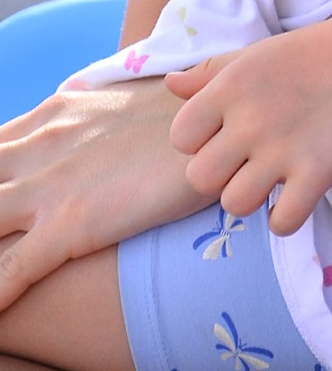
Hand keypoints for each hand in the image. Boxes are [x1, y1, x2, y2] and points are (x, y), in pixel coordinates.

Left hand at [0, 78, 199, 313]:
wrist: (222, 122)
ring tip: (2, 316)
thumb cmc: (183, 117)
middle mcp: (39, 145)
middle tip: (0, 230)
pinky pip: (11, 270)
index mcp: (51, 116)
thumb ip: (85, 121)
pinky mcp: (71, 223)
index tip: (2, 197)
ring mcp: (50, 186)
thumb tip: (74, 133)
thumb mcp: (122, 104)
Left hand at [167, 17, 331, 235]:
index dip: (201, 142)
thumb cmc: (314, 50)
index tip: (227, 136)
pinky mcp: (318, 171)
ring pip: (235, 205)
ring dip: (252, 198)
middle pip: (200, 178)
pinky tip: (298, 196)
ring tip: (273, 180)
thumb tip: (170, 84)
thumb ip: (210, 73)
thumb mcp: (256, 54)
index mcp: (230, 86)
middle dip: (222, 175)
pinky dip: (287, 217)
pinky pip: (282, 222)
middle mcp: (250, 118)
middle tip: (249, 162)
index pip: (181, 137)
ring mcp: (284, 147)